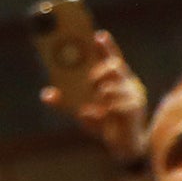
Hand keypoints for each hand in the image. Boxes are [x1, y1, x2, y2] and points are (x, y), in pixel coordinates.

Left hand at [42, 29, 148, 164]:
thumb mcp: (81, 110)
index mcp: (117, 79)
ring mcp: (134, 94)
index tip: (97, 35)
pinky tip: (104, 117)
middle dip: (99, 72)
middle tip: (91, 82)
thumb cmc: (103, 123)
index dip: (106, 46)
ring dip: (101, 96)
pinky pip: (113, 106)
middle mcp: (128, 82)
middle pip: (114, 66)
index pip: (113, 58)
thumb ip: (65, 102)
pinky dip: (103, 113)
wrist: (122, 144)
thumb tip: (46, 94)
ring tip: (101, 106)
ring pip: (110, 87)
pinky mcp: (135, 108)